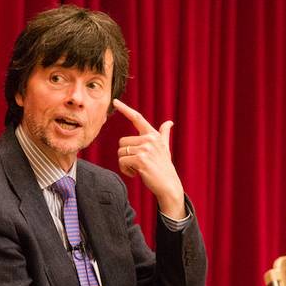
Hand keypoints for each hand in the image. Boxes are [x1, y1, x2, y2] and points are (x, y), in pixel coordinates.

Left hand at [113, 99, 185, 218]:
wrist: (168, 185)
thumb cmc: (164, 167)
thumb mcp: (164, 148)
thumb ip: (164, 134)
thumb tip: (169, 123)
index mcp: (153, 135)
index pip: (137, 118)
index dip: (125, 109)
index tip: (115, 101)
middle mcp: (150, 139)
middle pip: (122, 142)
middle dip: (125, 155)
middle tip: (138, 163)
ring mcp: (145, 148)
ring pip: (120, 152)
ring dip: (125, 164)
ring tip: (138, 169)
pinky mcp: (140, 159)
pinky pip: (122, 162)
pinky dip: (125, 170)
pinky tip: (136, 174)